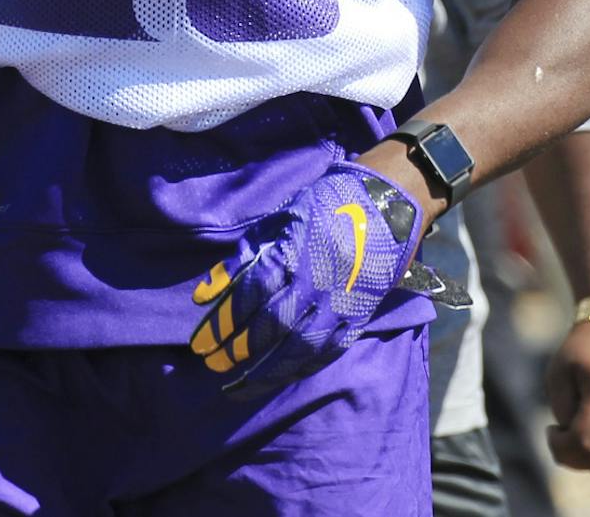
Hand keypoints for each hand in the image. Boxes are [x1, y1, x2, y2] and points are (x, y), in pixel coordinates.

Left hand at [189, 160, 424, 390]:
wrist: (389, 200)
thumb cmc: (327, 204)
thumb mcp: (279, 221)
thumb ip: (243, 259)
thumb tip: (204, 294)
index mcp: (293, 252)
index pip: (248, 297)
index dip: (221, 323)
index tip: (201, 343)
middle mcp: (316, 281)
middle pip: (270, 325)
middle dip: (237, 350)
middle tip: (214, 364)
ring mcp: (341, 300)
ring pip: (300, 348)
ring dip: (266, 373)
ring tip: (238, 388)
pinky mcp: (361, 312)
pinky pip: (330, 349)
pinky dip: (303, 367)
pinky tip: (283, 376)